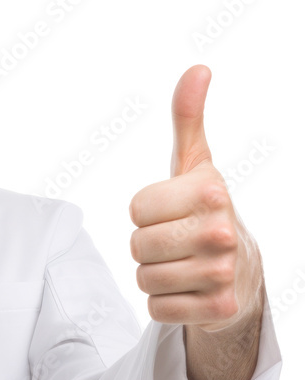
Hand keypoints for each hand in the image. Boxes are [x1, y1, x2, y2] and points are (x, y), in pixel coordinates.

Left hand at [127, 65, 262, 331]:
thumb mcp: (195, 163)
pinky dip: (163, 303)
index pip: (136, 208)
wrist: (243, 271)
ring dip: (153, 274)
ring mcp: (223, 274)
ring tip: (180, 265)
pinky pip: (156, 309)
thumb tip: (197, 68)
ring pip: (143, 278)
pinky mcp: (218, 310)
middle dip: (146, 246)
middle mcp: (221, 232)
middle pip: (136, 245)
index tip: (171, 210)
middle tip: (174, 242)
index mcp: (211, 192)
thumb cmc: (205, 210)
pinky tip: (188, 291)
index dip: (145, 211)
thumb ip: (188, 118)